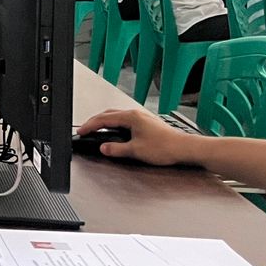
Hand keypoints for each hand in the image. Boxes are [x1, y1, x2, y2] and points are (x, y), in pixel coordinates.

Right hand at [75, 108, 194, 165]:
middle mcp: (135, 114)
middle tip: (86, 129)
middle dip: (95, 121)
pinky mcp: (146, 122)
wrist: (184, 148)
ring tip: (97, 129)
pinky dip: (114, 123)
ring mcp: (141, 117)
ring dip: (104, 121)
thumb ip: (117, 149)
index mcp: (130, 117)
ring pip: (117, 115)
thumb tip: (103, 148)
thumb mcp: (136, 151)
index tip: (81, 131)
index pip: (104, 119)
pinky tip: (115, 131)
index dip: (90, 126)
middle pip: (108, 114)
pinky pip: (124, 119)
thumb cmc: (165, 147)